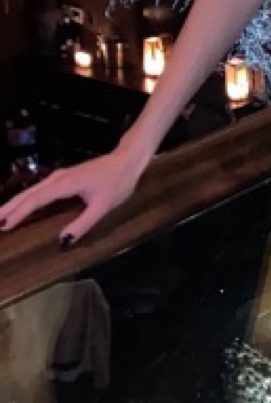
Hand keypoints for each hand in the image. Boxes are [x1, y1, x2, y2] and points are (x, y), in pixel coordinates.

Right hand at [0, 145, 147, 244]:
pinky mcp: (63, 178)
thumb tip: (63, 240)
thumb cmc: (117, 183)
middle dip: (10, 208)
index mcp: (64, 185)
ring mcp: (58, 177)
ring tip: (2, 216)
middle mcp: (57, 179)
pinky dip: (28, 199)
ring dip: (16, 203)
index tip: (4, 224)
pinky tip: (22, 206)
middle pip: (28, 194)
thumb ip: (83, 224)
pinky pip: (40, 190)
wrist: (126, 162)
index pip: (35, 200)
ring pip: (32, 191)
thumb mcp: (102, 207)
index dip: (18, 213)